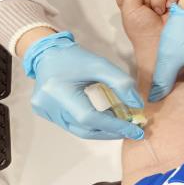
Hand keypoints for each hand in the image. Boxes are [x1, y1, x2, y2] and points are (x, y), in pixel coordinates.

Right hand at [23, 32, 145, 139]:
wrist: (48, 53)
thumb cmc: (74, 57)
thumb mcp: (100, 65)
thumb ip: (121, 83)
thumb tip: (137, 105)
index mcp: (59, 92)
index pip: (90, 118)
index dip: (114, 126)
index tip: (136, 130)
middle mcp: (49, 106)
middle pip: (85, 129)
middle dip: (110, 131)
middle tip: (131, 129)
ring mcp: (45, 112)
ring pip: (79, 131)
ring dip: (101, 130)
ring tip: (119, 124)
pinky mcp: (46, 114)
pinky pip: (72, 126)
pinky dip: (89, 125)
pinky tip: (101, 118)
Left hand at [115, 0, 182, 46]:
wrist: (159, 42)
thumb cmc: (142, 32)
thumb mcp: (128, 10)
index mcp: (134, 7)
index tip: (134, 4)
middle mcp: (148, 5)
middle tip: (149, 11)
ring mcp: (163, 5)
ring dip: (160, 0)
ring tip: (160, 12)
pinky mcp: (176, 6)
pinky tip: (169, 9)